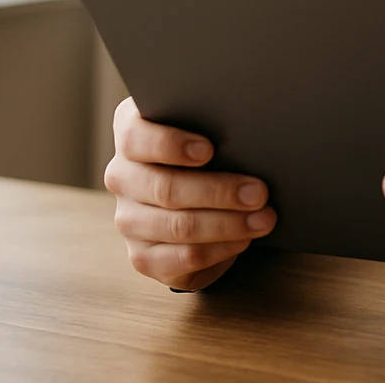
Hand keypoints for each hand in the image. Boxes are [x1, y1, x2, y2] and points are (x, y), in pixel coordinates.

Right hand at [104, 96, 276, 290]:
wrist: (202, 200)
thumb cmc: (210, 154)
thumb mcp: (209, 133)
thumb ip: (214, 128)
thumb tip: (249, 140)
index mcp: (131, 136)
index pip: (135, 138)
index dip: (170, 144)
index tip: (208, 150)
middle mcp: (122, 177)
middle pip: (165, 188)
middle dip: (218, 191)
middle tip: (259, 193)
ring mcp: (128, 220)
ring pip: (178, 226)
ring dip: (227, 224)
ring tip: (263, 219)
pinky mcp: (143, 256)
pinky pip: (182, 257)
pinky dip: (219, 249)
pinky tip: (244, 240)